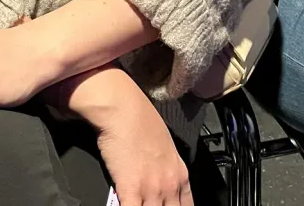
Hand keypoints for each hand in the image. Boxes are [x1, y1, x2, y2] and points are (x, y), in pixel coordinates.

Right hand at [54, 67, 191, 205]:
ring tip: (139, 204)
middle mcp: (169, 184)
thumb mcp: (164, 144)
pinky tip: (123, 204)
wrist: (123, 108)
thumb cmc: (140, 118)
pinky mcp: (131, 189)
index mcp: (180, 173)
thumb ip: (166, 166)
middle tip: (151, 205)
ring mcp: (152, 189)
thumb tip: (159, 176)